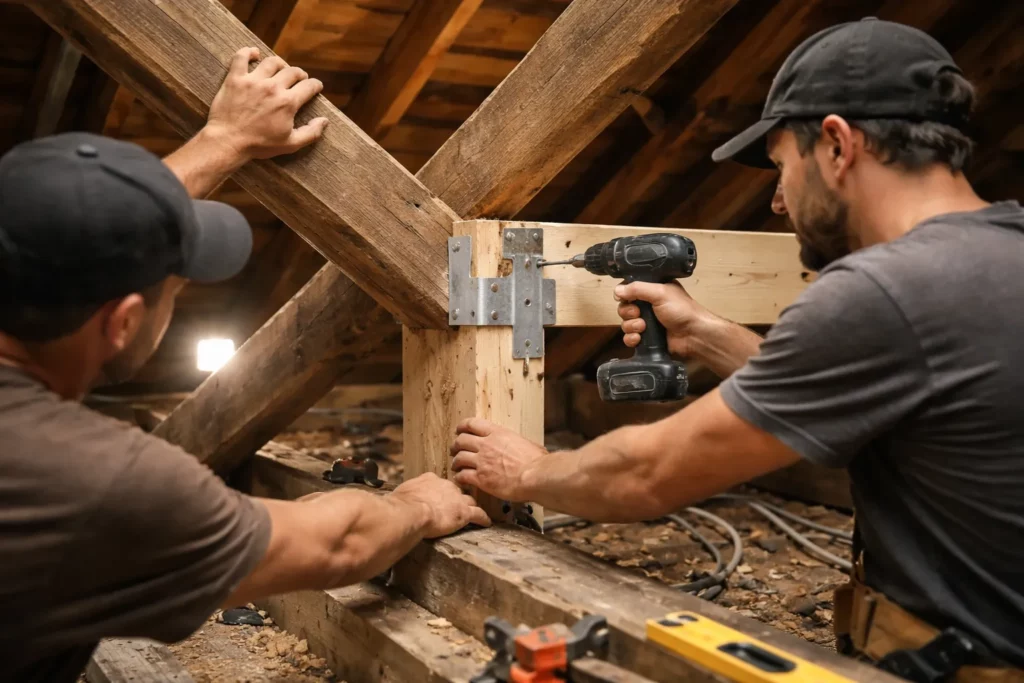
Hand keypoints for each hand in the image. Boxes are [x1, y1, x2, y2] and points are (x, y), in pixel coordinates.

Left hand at [204, 47, 327, 161]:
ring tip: (281, 68)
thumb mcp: (290, 144)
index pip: (309, 86)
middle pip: (292, 71)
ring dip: (280, 63)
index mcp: (288, 102)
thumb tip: (324, 121)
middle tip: (299, 78)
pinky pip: (241, 57)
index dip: (316, 85)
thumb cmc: (259, 145)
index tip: (316, 86)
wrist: (228, 141)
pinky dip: (249, 52)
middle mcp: (273, 87)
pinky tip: (254, 53)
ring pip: (272, 62)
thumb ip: (311, 133)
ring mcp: (253, 80)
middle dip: (300, 74)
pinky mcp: (235, 78)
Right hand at [391, 473, 489, 538]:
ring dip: (471, 506)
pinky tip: (487, 522)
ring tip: (474, 511)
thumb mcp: (404, 492)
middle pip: (457, 491)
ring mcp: (457, 499)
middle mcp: (447, 486)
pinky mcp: (464, 513)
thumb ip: (409, 493)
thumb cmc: (402, 504)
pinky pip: (478, 514)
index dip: (442, 491)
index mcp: (431, 480)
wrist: (411, 512)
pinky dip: (483, 518)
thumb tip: (404, 498)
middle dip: (458, 498)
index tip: (442, 497)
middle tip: (457, 505)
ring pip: (470, 501)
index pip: (440, 484)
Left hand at [450, 418, 546, 500]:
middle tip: (454, 450)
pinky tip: (460, 480)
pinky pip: (462, 476)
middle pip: (461, 441)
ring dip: (455, 462)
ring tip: (456, 466)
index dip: (462, 427)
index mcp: (497, 433)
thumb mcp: (526, 443)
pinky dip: (459, 478)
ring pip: (459, 458)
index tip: (459, 430)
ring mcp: (481, 461)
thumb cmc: (536, 461)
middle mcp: (486, 445)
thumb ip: (516, 443)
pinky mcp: (480, 478)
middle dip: (455, 445)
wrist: (534, 476)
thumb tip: (521, 446)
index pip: (472, 424)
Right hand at [615, 281, 715, 358]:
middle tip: (638, 313)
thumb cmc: (682, 311)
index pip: (630, 290)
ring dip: (631, 326)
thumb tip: (617, 290)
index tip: (624, 298)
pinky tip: (639, 338)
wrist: (694, 335)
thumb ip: (637, 289)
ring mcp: (647, 322)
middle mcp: (648, 306)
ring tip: (643, 327)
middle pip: (624, 307)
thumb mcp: (660, 293)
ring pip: (626, 323)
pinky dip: (631, 338)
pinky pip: (629, 338)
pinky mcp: (646, 338)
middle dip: (628, 312)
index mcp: (653, 290)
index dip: (624, 294)